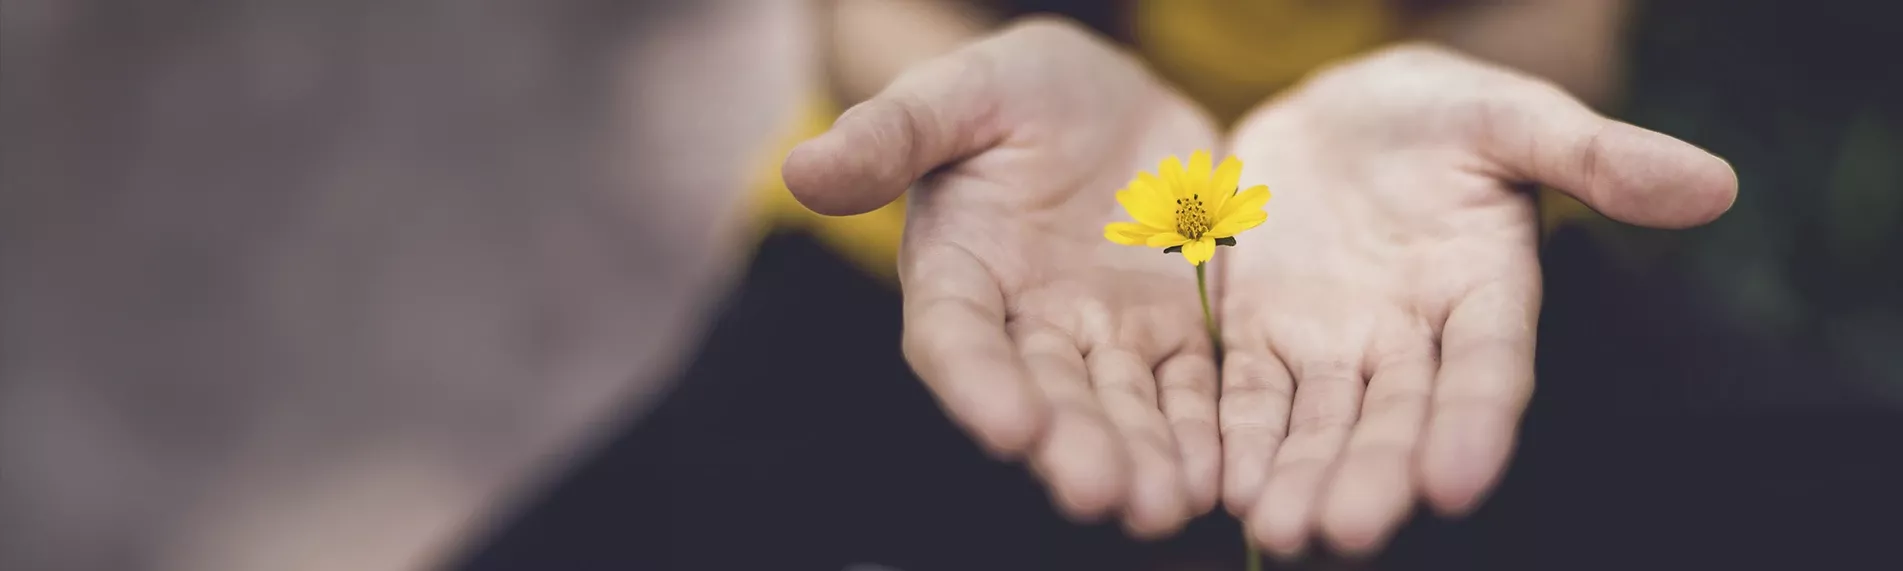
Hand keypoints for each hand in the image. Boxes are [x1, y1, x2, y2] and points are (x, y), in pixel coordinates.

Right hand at [782, 19, 1223, 536]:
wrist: (1105, 94)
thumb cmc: (1014, 89)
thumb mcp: (959, 91)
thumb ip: (891, 133)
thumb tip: (802, 168)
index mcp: (958, 270)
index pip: (956, 338)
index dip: (978, 383)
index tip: (1009, 426)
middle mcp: (1024, 322)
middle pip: (1044, 394)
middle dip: (1072, 445)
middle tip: (1100, 492)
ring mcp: (1101, 333)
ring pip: (1120, 407)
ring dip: (1142, 458)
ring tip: (1164, 506)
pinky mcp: (1172, 330)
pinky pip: (1190, 388)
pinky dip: (1203, 432)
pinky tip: (1219, 475)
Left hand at [1214, 45, 1737, 555]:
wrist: (1341, 111)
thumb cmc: (1442, 113)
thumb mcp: (1513, 116)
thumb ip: (1596, 155)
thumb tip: (1714, 184)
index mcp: (1486, 293)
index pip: (1488, 370)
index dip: (1475, 425)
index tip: (1456, 484)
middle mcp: (1413, 339)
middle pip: (1396, 418)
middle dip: (1373, 476)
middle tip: (1346, 532)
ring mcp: (1335, 344)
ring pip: (1320, 424)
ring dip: (1301, 477)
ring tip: (1280, 529)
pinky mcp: (1262, 335)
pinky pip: (1248, 395)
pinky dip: (1237, 438)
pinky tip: (1224, 485)